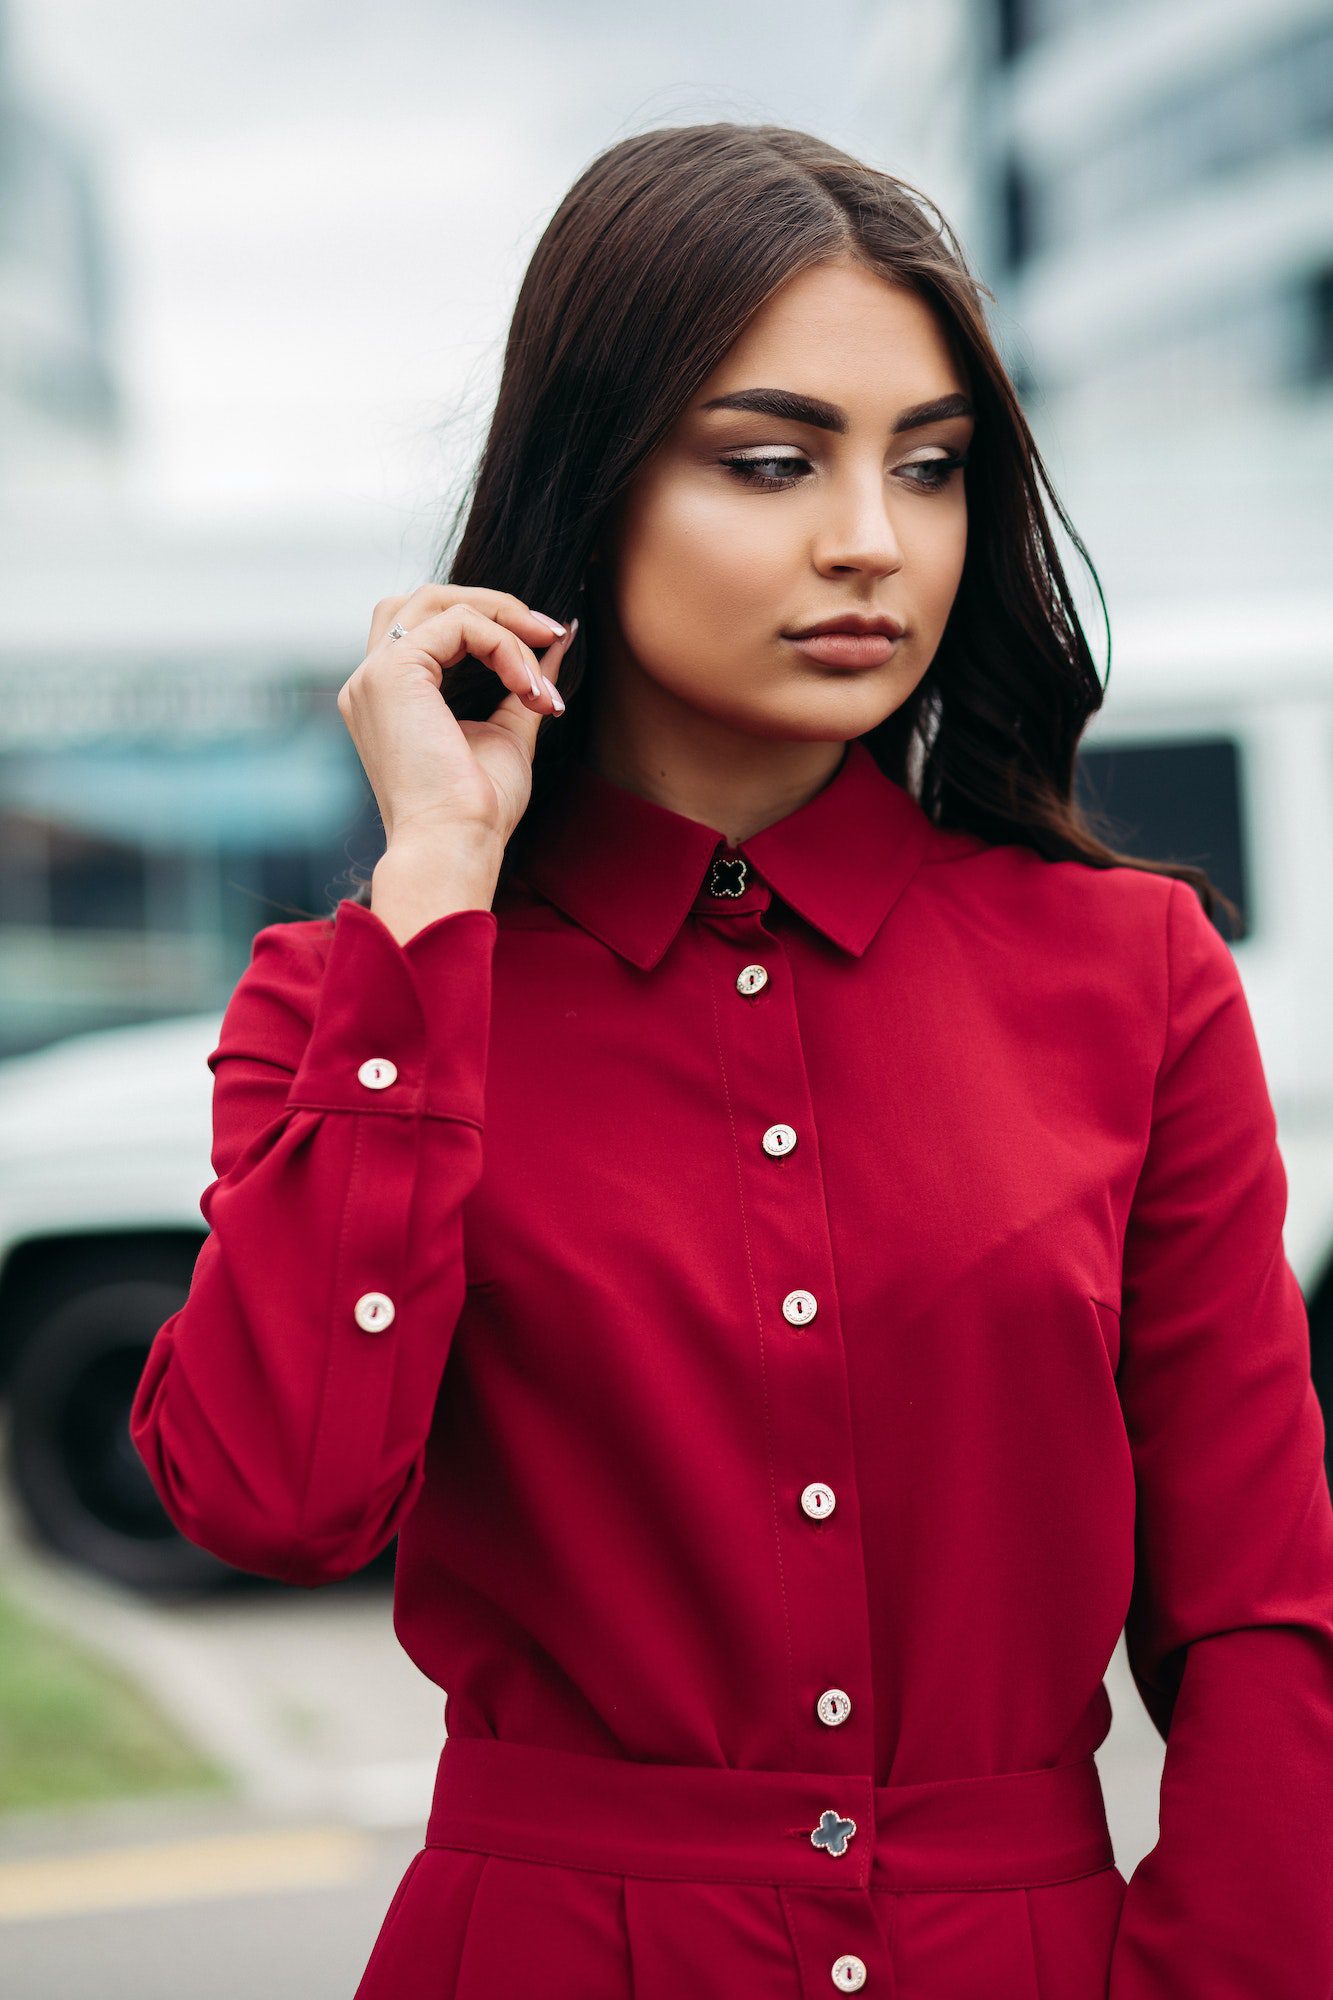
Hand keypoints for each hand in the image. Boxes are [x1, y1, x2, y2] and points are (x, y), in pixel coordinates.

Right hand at [339, 584, 574, 852]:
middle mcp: (370, 681)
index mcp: (389, 697)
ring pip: (439, 601)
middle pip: (426, 599)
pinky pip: (459, 624)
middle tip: (547, 633)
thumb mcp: (509, 732)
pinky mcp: (392, 674)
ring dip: (502, 622)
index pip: (430, 626)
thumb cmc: (476, 811)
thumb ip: (524, 679)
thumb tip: (558, 636)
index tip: (546, 649)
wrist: (454, 846)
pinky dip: (503, 645)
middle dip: (494, 608)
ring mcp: (374, 675)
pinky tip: (527, 687)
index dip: (491, 626)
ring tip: (540, 664)